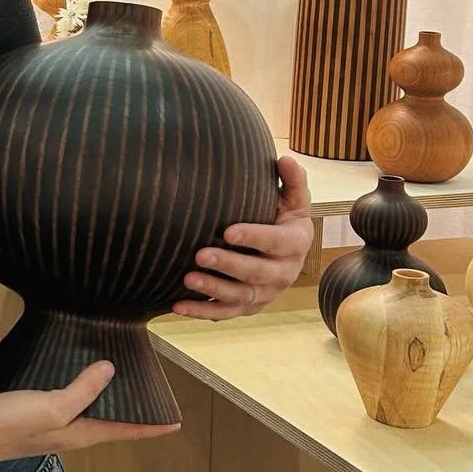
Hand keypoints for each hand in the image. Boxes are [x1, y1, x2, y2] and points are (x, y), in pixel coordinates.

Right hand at [0, 361, 180, 459]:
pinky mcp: (38, 419)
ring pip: (92, 416)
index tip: (175, 423)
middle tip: (152, 399)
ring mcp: (55, 428)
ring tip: (123, 387)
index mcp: (82, 434)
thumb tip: (111, 370)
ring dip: (110, 405)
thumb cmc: (14, 423)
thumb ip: (82, 390)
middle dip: (133, 415)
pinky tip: (79, 384)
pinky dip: (85, 396)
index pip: (125, 431)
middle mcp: (73, 434)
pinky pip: (72, 407)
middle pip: (111, 425)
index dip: (150, 426)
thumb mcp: (52, 406)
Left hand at [172, 153, 314, 321]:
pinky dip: (201, 312)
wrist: (287, 251)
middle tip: (200, 254)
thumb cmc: (284, 217)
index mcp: (295, 242)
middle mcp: (284, 272)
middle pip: (256, 273)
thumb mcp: (294, 199)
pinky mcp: (249, 306)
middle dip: (228, 265)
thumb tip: (284, 159)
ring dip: (213, 289)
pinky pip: (225, 313)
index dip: (253, 238)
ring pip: (240, 296)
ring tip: (187, 279)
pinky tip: (177, 306)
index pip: (275, 242)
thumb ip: (292, 179)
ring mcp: (266, 293)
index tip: (227, 231)